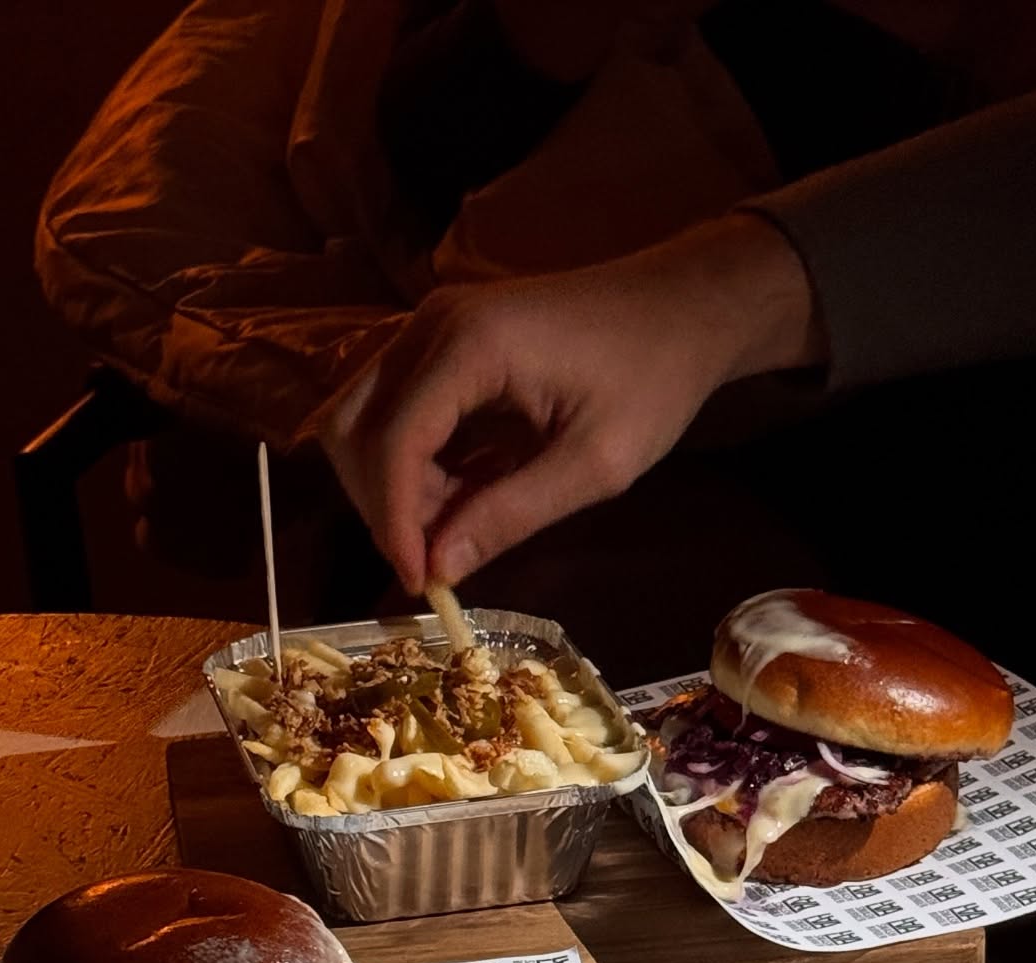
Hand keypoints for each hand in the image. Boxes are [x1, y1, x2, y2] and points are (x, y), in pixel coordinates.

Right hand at [316, 212, 823, 594]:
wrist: (681, 307)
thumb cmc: (654, 378)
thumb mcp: (596, 464)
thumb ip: (512, 514)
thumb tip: (440, 568)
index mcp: (471, 345)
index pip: (392, 442)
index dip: (395, 521)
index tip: (423, 581)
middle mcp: (433, 326)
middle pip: (354, 427)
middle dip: (383, 504)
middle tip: (437, 556)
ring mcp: (432, 329)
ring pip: (365, 421)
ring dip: (395, 487)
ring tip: (459, 525)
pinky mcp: (442, 343)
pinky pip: (396, 412)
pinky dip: (414, 466)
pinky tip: (465, 496)